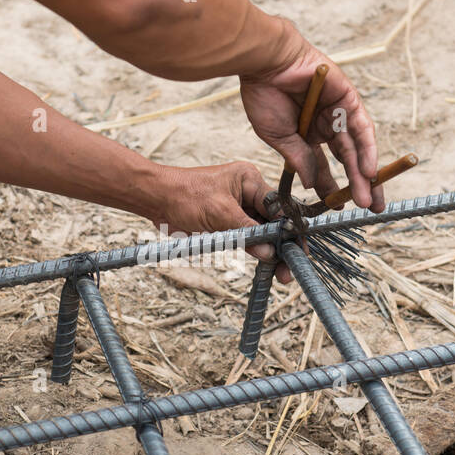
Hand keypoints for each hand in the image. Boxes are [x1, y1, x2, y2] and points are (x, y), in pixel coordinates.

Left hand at [144, 162, 293, 281]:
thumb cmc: (184, 196)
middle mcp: (248, 193)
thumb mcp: (219, 213)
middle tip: (291, 268)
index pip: (278, 206)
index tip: (298, 250)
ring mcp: (239, 209)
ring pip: (262, 234)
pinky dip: (256, 252)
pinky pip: (248, 239)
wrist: (156, 199)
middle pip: (273, 222)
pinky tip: (268, 266)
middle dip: (282, 245)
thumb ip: (246, 233)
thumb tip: (269, 252)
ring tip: (282, 274)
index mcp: (249, 180)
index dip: (289, 229)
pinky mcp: (228, 223)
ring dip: (271, 253)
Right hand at [238, 29, 383, 212]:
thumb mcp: (279, 137)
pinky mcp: (348, 98)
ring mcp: (338, 111)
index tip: (337, 207)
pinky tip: (368, 171)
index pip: (324, 165)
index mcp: (308, 134)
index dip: (331, 186)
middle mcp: (326, 124)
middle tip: (367, 207)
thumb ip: (298, 159)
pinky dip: (366, 149)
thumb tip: (311, 184)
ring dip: (364, 173)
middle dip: (357, 184)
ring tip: (369, 198)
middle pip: (347, 159)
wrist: (265, 64)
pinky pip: (361, 127)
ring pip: (356, 147)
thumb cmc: (264, 95)